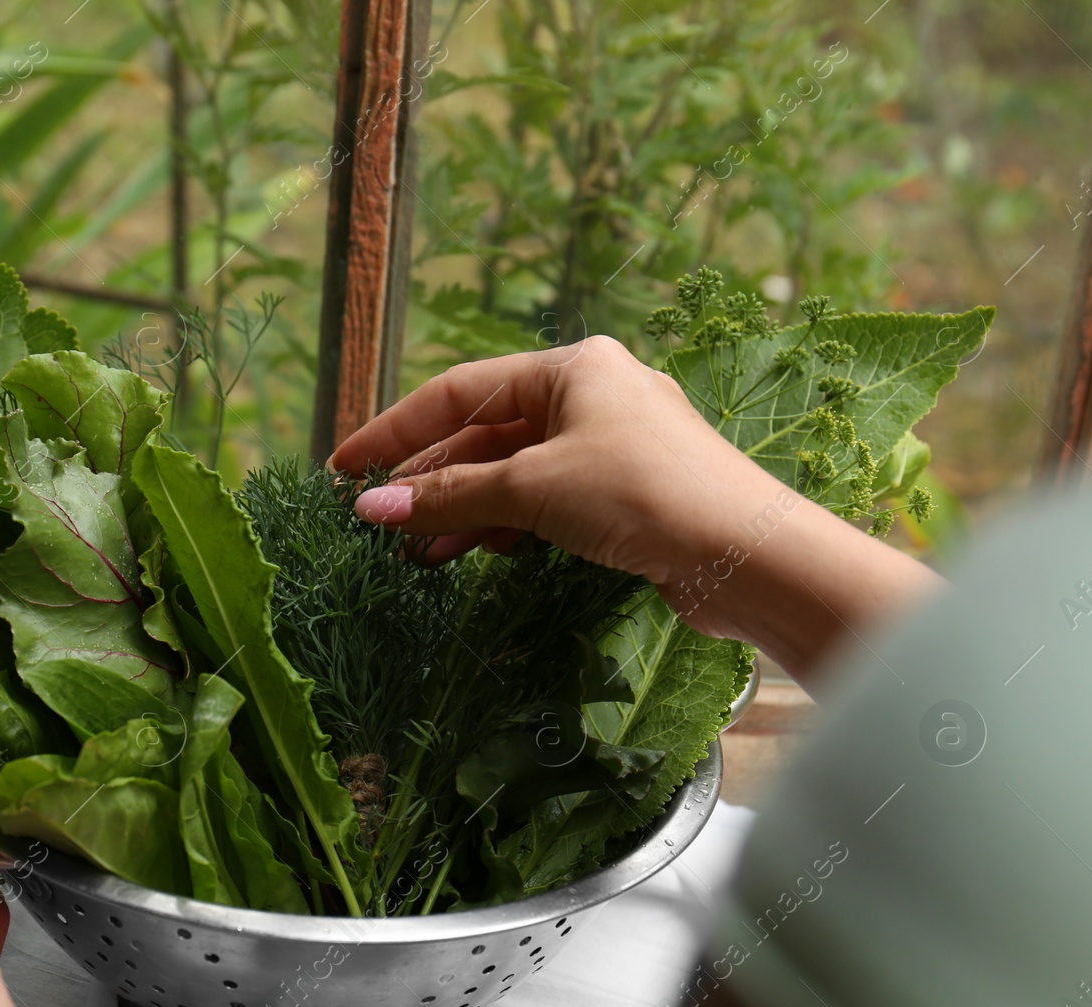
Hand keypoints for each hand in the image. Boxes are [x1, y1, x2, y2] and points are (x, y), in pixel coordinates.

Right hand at [330, 337, 941, 681]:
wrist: (746, 553)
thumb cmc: (641, 494)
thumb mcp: (535, 488)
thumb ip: (451, 496)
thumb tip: (371, 508)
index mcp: (573, 367)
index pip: (460, 392)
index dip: (396, 431)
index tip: (345, 467)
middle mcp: (592, 395)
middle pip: (486, 434)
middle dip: (429, 479)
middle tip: (375, 519)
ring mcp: (610, 446)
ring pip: (515, 473)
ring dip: (463, 510)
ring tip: (415, 553)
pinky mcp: (625, 495)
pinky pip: (546, 501)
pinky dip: (506, 525)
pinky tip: (474, 553)